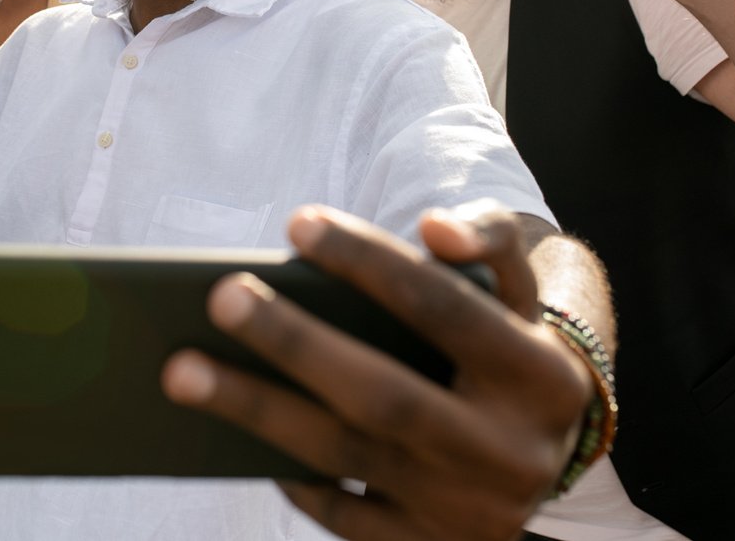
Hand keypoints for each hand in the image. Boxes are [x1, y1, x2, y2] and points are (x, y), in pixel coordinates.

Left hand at [162, 205, 593, 540]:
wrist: (552, 450)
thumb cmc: (505, 341)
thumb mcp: (518, 288)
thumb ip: (489, 237)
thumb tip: (433, 227)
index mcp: (538, 374)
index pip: (443, 307)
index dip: (369, 262)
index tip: (297, 222)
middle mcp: (511, 452)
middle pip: (384, 395)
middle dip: (295, 344)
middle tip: (221, 298)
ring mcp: (470, 512)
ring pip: (347, 456)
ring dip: (258, 411)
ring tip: (183, 371)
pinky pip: (343, 519)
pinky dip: (289, 475)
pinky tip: (231, 433)